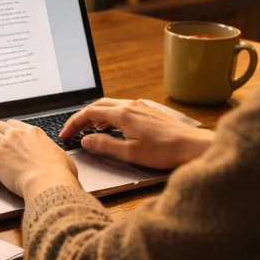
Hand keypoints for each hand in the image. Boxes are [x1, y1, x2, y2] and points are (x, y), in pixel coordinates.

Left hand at [0, 120, 80, 198]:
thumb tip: (61, 162)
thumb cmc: (59, 173)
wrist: (48, 181)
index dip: (7, 128)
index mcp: (33, 133)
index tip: (4, 133)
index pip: (15, 124)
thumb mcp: (63, 159)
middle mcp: (17, 135)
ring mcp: (4, 145)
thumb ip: (57, 156)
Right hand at [60, 99, 213, 169]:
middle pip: (98, 106)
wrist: (194, 147)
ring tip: (87, 130)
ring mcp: (141, 107)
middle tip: (72, 131)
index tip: (65, 134)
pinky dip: (109, 116)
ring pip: (110, 106)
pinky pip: (122, 109)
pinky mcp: (148, 112)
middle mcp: (131, 106)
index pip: (90, 113)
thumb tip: (86, 141)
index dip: (74, 123)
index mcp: (123, 114)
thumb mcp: (130, 153)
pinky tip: (110, 128)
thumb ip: (105, 145)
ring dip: (95, 116)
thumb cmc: (166, 151)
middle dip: (82, 118)